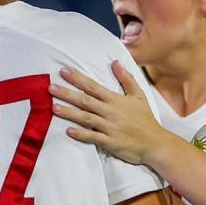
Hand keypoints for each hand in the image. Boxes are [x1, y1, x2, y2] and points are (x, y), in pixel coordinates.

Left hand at [50, 61, 172, 164]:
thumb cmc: (146, 119)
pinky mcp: (110, 142)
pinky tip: (68, 131)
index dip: (77, 78)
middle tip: (50, 88)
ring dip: (69, 112)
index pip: (93, 86)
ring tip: (53, 107)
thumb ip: (126, 78)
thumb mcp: (139, 95)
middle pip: (85, 100)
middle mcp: (110, 112)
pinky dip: (81, 134)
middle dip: (67, 93)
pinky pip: (93, 137)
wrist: (156, 142)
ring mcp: (110, 127)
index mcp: (115, 100)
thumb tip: (115, 62)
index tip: (63, 71)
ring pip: (86, 118)